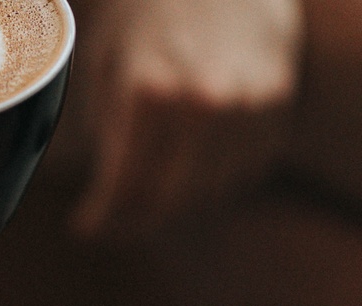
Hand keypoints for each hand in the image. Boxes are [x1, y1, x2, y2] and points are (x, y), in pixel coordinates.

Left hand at [69, 0, 301, 239]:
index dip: (101, 217)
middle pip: (167, 201)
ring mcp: (247, 107)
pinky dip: (215, 181)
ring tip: (150, 192)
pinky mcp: (277, 106)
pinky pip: (244, 172)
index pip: (124, 187)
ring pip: (207, 193)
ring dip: (175, 204)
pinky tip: (191, 167)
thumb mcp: (105, 59)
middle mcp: (203, 104)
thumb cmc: (150, 12)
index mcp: (149, 92)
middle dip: (135, 220)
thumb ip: (100, 126)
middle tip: (115, 223)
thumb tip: (85, 190)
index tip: (85, 227)